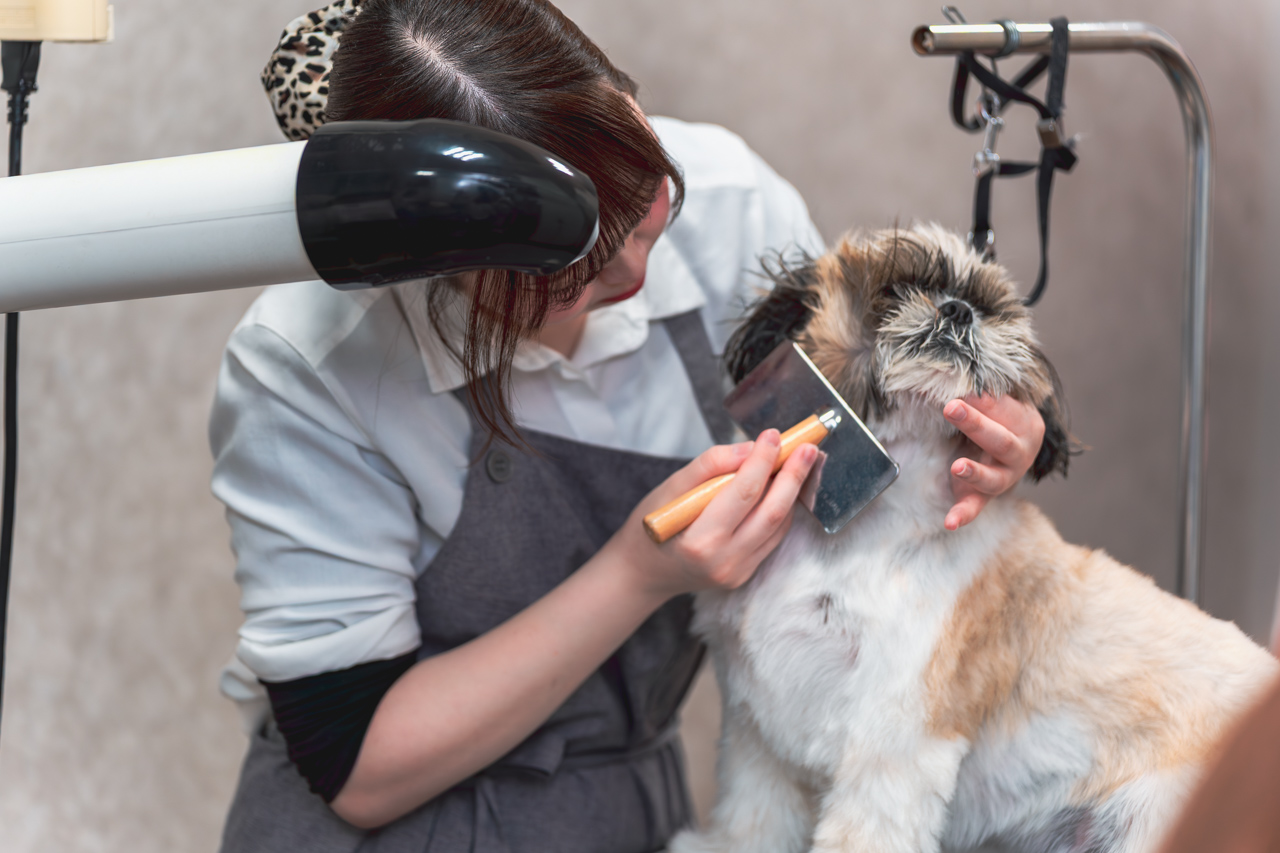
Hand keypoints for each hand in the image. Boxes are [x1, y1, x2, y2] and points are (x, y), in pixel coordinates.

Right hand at [610, 431, 819, 600]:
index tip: (773, 435)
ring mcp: (738, 571)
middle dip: (794, 475)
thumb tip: (749, 448)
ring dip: (792, 491)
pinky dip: (781, 509)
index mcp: (699, 540)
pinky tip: (782, 488)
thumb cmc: (651, 525)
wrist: (644, 571)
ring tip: (800, 462)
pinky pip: (773, 537)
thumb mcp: (669, 488)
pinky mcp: (746, 573)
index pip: (743, 493)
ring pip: (778, 525)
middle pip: (772, 511)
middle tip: (808, 447)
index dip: (763, 460)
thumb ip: (709, 466)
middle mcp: (723, 560)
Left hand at [942, 395, 1044, 530]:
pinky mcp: (985, 496)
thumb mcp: (993, 403)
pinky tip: (949, 523)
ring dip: (975, 473)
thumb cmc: (997, 419)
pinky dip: (963, 515)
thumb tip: (947, 376)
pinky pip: (975, 507)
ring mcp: (1005, 478)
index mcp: (1026, 424)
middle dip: (976, 424)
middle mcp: (1020, 453)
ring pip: (992, 478)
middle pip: (1000, 440)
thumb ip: (978, 395)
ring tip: (957, 466)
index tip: (959, 390)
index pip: (1005, 410)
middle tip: (951, 407)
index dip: (982, 401)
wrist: (1007, 449)